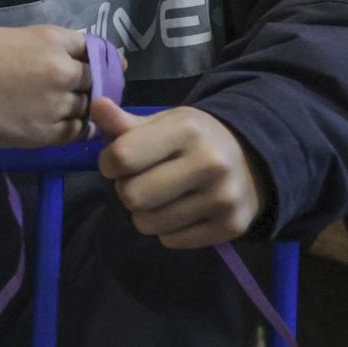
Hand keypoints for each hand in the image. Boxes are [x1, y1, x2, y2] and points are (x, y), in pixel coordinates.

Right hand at [0, 26, 89, 147]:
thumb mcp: (17, 37)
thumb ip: (49, 47)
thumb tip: (74, 57)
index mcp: (53, 41)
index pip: (93, 49)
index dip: (95, 58)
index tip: (96, 65)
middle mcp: (63, 71)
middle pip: (94, 79)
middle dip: (89, 83)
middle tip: (79, 89)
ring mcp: (57, 105)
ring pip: (88, 107)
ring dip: (82, 107)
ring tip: (66, 108)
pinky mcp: (46, 134)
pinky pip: (77, 132)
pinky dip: (78, 128)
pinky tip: (71, 126)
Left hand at [91, 100, 264, 248]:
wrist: (251, 159)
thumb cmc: (193, 139)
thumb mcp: (162, 123)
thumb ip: (124, 122)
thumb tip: (96, 105)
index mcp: (187, 130)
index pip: (122, 157)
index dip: (108, 163)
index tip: (117, 162)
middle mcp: (209, 163)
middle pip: (132, 196)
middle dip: (126, 190)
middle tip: (140, 181)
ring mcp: (223, 198)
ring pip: (148, 224)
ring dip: (144, 214)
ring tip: (161, 197)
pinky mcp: (231, 227)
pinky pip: (171, 241)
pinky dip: (167, 230)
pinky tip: (181, 211)